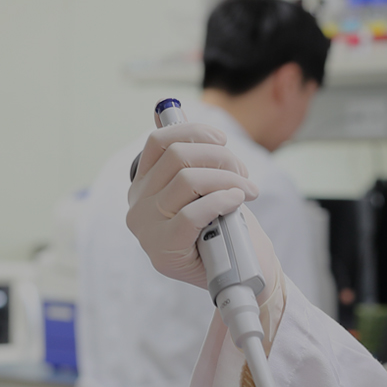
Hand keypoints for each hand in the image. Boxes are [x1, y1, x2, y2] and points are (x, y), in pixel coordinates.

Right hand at [124, 121, 278, 293]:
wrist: (236, 275)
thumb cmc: (220, 229)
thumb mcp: (202, 189)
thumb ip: (186, 156)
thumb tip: (165, 111)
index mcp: (143, 185)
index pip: (158, 142)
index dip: (193, 132)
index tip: (222, 140)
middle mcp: (138, 204)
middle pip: (178, 156)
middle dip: (220, 158)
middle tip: (243, 174)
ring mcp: (147, 228)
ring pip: (188, 180)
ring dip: (228, 179)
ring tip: (248, 190)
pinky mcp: (163, 248)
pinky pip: (193, 213)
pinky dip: (221, 200)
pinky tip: (237, 200)